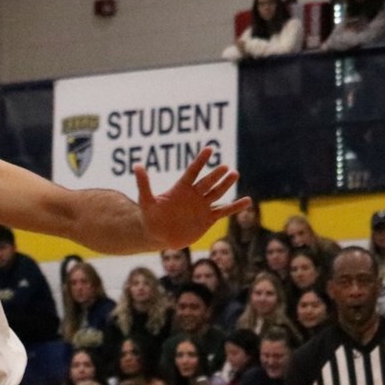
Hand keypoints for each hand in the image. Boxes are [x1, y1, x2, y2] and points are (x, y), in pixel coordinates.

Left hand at [135, 145, 251, 249]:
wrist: (158, 235)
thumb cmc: (150, 217)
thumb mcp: (146, 201)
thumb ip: (143, 184)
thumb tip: (136, 165)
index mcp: (181, 188)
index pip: (192, 171)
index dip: (200, 161)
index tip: (209, 148)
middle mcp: (194, 194)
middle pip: (207, 182)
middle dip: (216, 175)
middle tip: (225, 167)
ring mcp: (202, 206)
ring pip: (217, 193)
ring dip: (225, 185)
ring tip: (234, 174)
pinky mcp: (208, 218)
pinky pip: (223, 211)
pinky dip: (235, 207)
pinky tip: (247, 201)